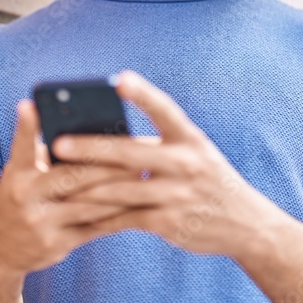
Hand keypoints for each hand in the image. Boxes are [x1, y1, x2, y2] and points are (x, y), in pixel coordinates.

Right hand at [0, 99, 141, 274]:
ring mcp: (41, 223)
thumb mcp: (19, 176)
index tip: (31, 104)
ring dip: (118, 190)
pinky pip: (93, 227)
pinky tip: (135, 205)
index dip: (27, 125)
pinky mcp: (57, 244)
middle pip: (71, 175)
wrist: (0, 252)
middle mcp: (25, 197)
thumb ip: (42, 156)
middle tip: (135, 151)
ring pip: (88, 203)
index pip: (22, 146)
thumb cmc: (19, 201)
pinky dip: (116, 215)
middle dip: (106, 164)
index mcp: (17, 175)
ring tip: (142, 175)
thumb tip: (80, 130)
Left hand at [52, 70, 279, 256]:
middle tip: (58, 143)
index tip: (120, 78)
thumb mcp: (195, 153)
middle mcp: (186, 163)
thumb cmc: (207, 180)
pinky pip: (126, 218)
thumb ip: (159, 145)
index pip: (165, 110)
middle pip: (130, 153)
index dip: (143, 94)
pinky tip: (79, 215)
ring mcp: (177, 194)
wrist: (245, 224)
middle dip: (90, 148)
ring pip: (121, 189)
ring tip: (57, 182)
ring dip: (85, 187)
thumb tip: (104, 139)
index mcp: (190, 139)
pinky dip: (100, 217)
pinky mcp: (169, 222)